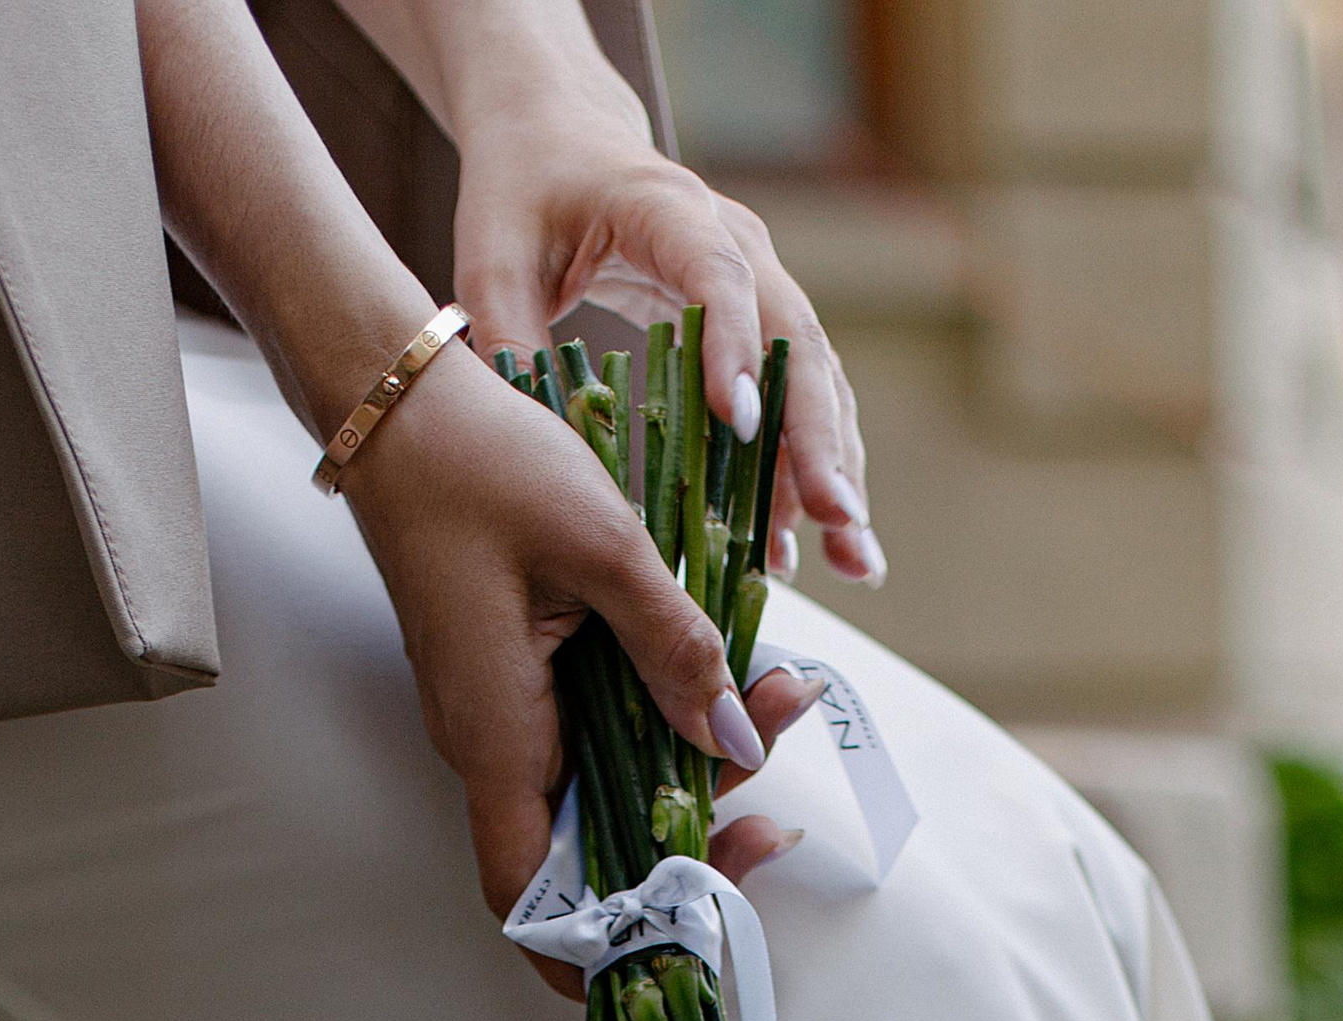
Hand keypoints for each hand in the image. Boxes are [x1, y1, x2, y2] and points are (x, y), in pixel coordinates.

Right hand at [338, 350, 822, 954]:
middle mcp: (493, 746)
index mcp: (497, 739)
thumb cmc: (481, 463)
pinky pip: (598, 731)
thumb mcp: (603, 549)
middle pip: (595, 851)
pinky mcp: (517, 677)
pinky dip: (664, 716)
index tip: (694, 921)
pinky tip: (730, 671)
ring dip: (696, 759)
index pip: (535, 905)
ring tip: (781, 690)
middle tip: (775, 770)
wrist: (399, 396)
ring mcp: (504, 714)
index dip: (605, 943)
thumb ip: (677, 650)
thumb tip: (736, 737)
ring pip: (608, 786)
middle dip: (697, 828)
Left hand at [449, 80, 880, 586]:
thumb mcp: (490, 257)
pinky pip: (797, 402)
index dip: (736, 349)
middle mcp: (737, 244)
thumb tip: (529, 443)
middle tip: (837, 519)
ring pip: (815, 380)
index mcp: (668, 209)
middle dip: (820, 438)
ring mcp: (759, 286)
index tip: (743, 425)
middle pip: (795, 342)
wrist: (563, 141)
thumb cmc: (524, 191)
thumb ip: (506, 336)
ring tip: (852, 558)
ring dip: (835, 470)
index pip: (720, 277)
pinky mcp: (758, 328)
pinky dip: (808, 471)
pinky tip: (809, 542)